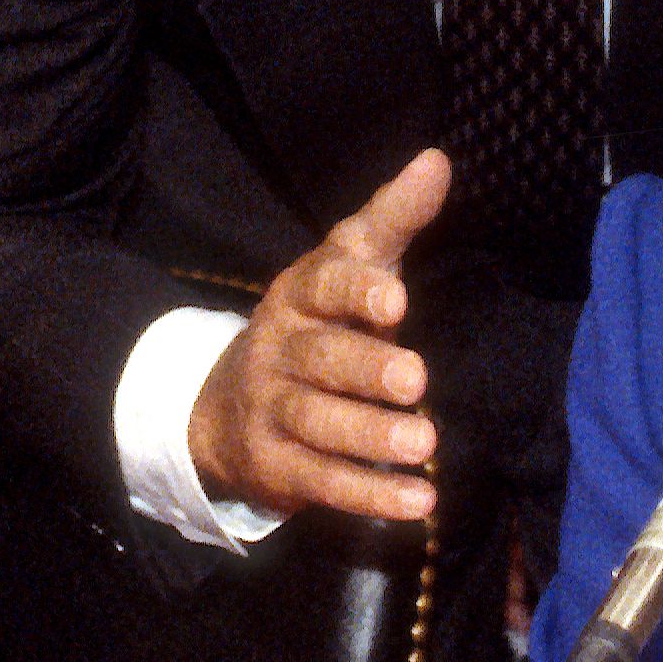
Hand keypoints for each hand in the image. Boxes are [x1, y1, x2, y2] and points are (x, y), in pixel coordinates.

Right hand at [189, 146, 456, 524]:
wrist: (224, 409)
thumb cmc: (316, 326)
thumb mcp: (346, 268)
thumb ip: (391, 220)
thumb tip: (438, 159)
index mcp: (300, 295)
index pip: (324, 286)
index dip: (356, 293)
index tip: (396, 301)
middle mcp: (279, 350)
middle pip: (320, 360)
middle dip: (366, 368)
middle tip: (416, 378)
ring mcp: (272, 411)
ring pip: (318, 423)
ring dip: (371, 436)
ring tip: (424, 442)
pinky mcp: (277, 467)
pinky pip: (323, 482)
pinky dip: (370, 495)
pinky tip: (420, 502)